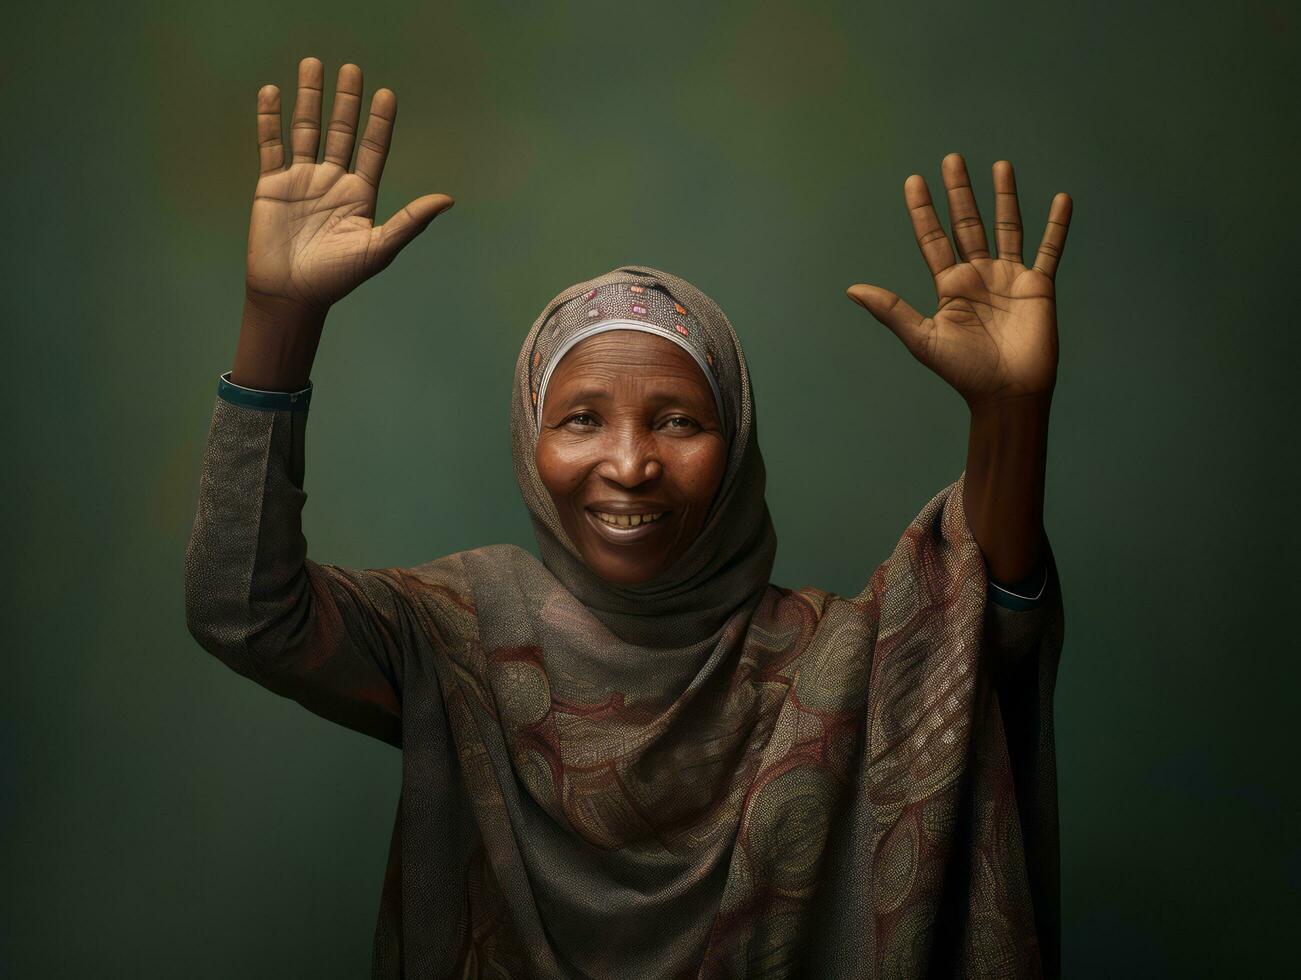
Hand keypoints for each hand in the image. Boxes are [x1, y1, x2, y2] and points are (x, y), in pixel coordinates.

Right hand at [245, 57, 452, 318]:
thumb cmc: (338, 277)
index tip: (386, 94)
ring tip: (313, 65)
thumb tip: (448, 199)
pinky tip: (272, 93)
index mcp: (361, 194)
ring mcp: (302, 180)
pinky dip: (270, 120)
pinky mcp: (272, 185)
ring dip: (309, 99)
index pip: (373, 148)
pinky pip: (271, 145)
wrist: (292, 294)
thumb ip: (411, 221)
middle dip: (347, 101)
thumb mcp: (378, 248)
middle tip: (352, 69)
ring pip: (307, 130)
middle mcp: (333, 181)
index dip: (380, 122)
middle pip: (342, 131)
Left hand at [847, 153, 1071, 410]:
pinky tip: (1061, 198)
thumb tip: (851, 289)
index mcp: (949, 285)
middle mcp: (978, 276)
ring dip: (1004, 197)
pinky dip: (1056, 224)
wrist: (1007, 392)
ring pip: (1007, 227)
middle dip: (959, 192)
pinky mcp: (1039, 286)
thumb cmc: (963, 371)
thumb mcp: (922, 338)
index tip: (913, 180)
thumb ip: (891, 310)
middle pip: (967, 223)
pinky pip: (1049, 248)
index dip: (923, 211)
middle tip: (952, 158)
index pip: (933, 239)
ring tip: (1000, 164)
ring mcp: (1009, 278)